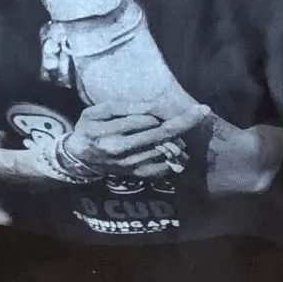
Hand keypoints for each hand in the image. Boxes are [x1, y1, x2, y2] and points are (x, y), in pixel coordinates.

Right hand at [65, 102, 203, 180]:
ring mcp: (132, 167)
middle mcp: (123, 154)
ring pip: (165, 150)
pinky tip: (177, 146)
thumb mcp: (97, 112)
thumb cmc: (89, 129)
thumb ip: (124, 108)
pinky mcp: (139, 176)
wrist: (79, 158)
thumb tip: (154, 108)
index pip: (146, 121)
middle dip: (184, 122)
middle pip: (161, 136)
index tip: (189, 105)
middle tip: (203, 111)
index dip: (166, 111)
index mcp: (111, 135)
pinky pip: (165, 167)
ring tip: (184, 126)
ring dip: (179, 138)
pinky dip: (175, 156)